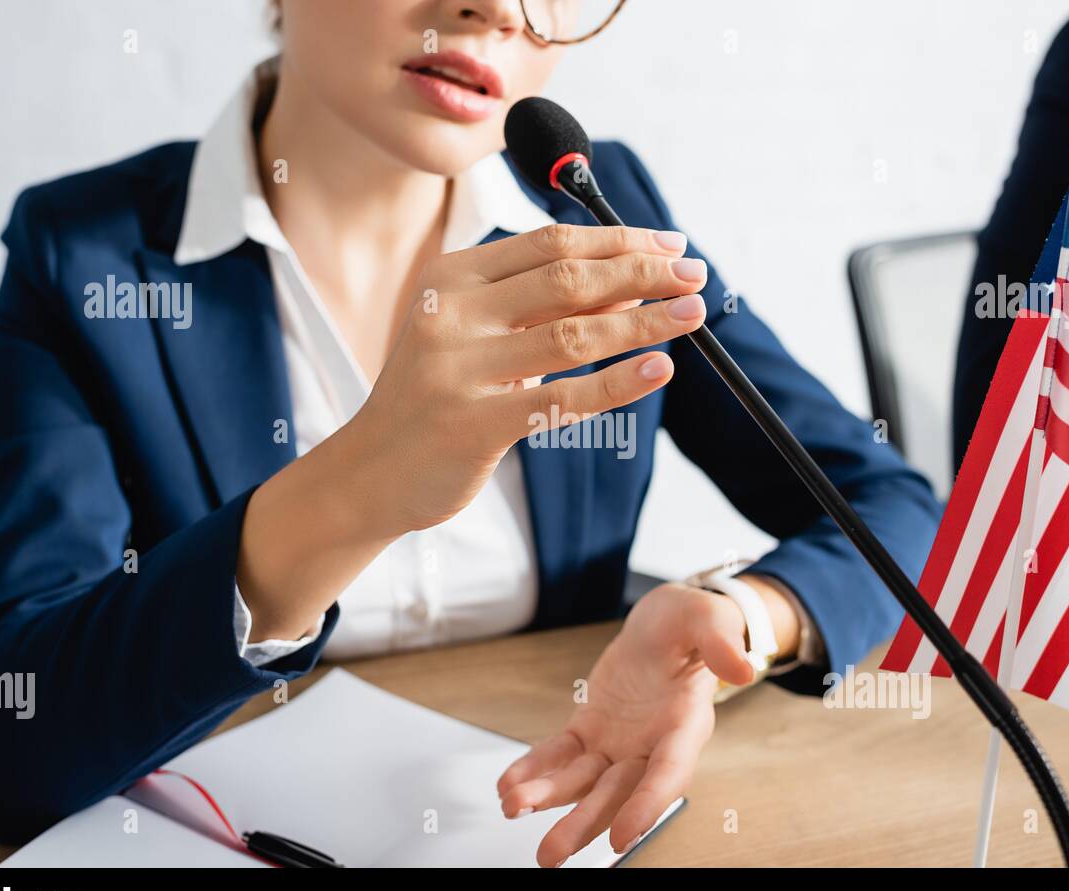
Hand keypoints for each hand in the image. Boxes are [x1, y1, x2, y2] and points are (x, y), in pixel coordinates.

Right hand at [236, 224, 704, 644]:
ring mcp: (459, 369)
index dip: (619, 240)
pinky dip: (617, 383)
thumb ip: (539, 309)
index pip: (549, 244)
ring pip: (573, 334)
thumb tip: (629, 288)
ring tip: (692, 315)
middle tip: (696, 274)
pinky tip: (659, 370)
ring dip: (643, 322)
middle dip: (642, 273)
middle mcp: (452, 314)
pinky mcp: (472, 424)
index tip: (670, 246)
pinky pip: (562, 399)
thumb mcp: (475, 337)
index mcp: (452, 279)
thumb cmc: (434, 398)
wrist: (371, 471)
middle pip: (567, 279)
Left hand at [496, 583, 754, 866]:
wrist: (666, 623)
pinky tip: (509, 783)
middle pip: (617, 793)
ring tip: (512, 807)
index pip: (668, 773)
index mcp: (686, 723)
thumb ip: (721, 642)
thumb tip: (743, 668)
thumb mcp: (708, 618)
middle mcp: (651, 744)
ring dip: (548, 798)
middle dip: (583, 824)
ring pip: (583, 782)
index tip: (621, 837)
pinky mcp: (591, 730)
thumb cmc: (692, 622)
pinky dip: (534, 769)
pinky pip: (560, 754)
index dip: (646, 806)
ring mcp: (619, 742)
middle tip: (550, 855)